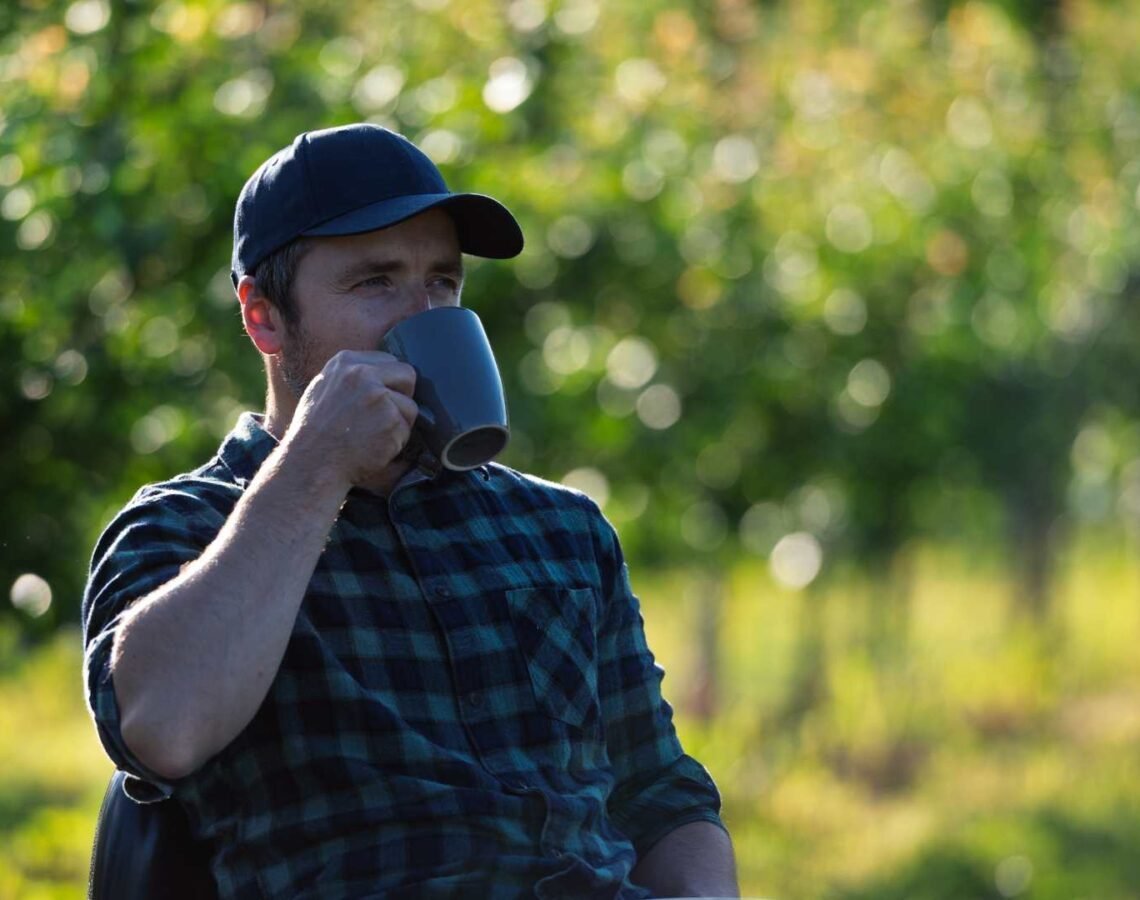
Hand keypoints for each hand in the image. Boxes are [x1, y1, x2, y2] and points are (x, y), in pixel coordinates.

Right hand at [283, 350, 419, 492]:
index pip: (389, 361)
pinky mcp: (392, 420)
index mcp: (346, 362)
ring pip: (410, 406)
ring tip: (372, 436)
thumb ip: (351, 377)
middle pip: (407, 375)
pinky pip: (406, 430)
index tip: (381, 399)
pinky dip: (396, 443)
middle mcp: (363, 374)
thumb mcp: (323, 389)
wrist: (310, 463)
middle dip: (403, 396)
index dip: (389, 382)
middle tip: (387, 417)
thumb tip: (380, 374)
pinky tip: (373, 448)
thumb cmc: (313, 433)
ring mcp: (379, 396)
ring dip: (399, 424)